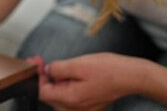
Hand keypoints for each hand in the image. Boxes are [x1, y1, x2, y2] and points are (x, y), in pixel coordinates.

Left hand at [27, 53, 146, 110]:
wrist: (132, 76)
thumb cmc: (109, 69)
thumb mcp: (78, 64)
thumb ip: (58, 68)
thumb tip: (47, 70)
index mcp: (71, 99)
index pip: (42, 92)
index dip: (36, 76)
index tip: (34, 62)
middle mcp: (76, 108)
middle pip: (50, 95)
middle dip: (43, 77)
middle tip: (40, 61)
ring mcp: (84, 108)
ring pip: (59, 96)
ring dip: (54, 80)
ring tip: (57, 66)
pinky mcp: (90, 104)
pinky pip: (71, 96)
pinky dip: (65, 85)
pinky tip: (70, 73)